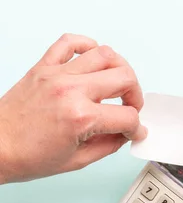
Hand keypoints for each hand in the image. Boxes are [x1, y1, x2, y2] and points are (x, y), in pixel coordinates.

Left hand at [0, 33, 146, 183]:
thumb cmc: (27, 156)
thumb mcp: (78, 160)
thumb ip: (109, 144)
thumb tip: (125, 132)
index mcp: (81, 117)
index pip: (127, 116)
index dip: (136, 127)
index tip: (133, 131)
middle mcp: (71, 91)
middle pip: (125, 78)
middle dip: (136, 96)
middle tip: (130, 107)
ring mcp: (57, 75)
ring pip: (105, 55)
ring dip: (120, 70)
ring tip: (117, 84)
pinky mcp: (43, 67)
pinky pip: (70, 42)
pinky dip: (87, 45)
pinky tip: (93, 60)